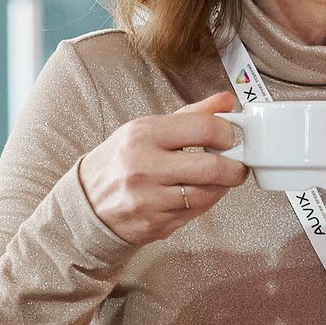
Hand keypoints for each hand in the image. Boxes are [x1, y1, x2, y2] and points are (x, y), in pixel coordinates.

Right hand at [76, 93, 248, 245]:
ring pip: (209, 194)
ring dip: (222, 186)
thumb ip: (192, 115)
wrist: (88, 201)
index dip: (227, 133)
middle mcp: (145, 167)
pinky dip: (204, 203)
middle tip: (237, 163)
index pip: (203, 128)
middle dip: (235, 167)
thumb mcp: (148, 128)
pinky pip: (196, 213)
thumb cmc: (121, 161)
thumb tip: (228, 101)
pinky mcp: (156, 224)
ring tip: (217, 178)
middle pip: (212, 167)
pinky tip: (197, 193)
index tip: (230, 137)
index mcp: (144, 135)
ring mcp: (149, 199)